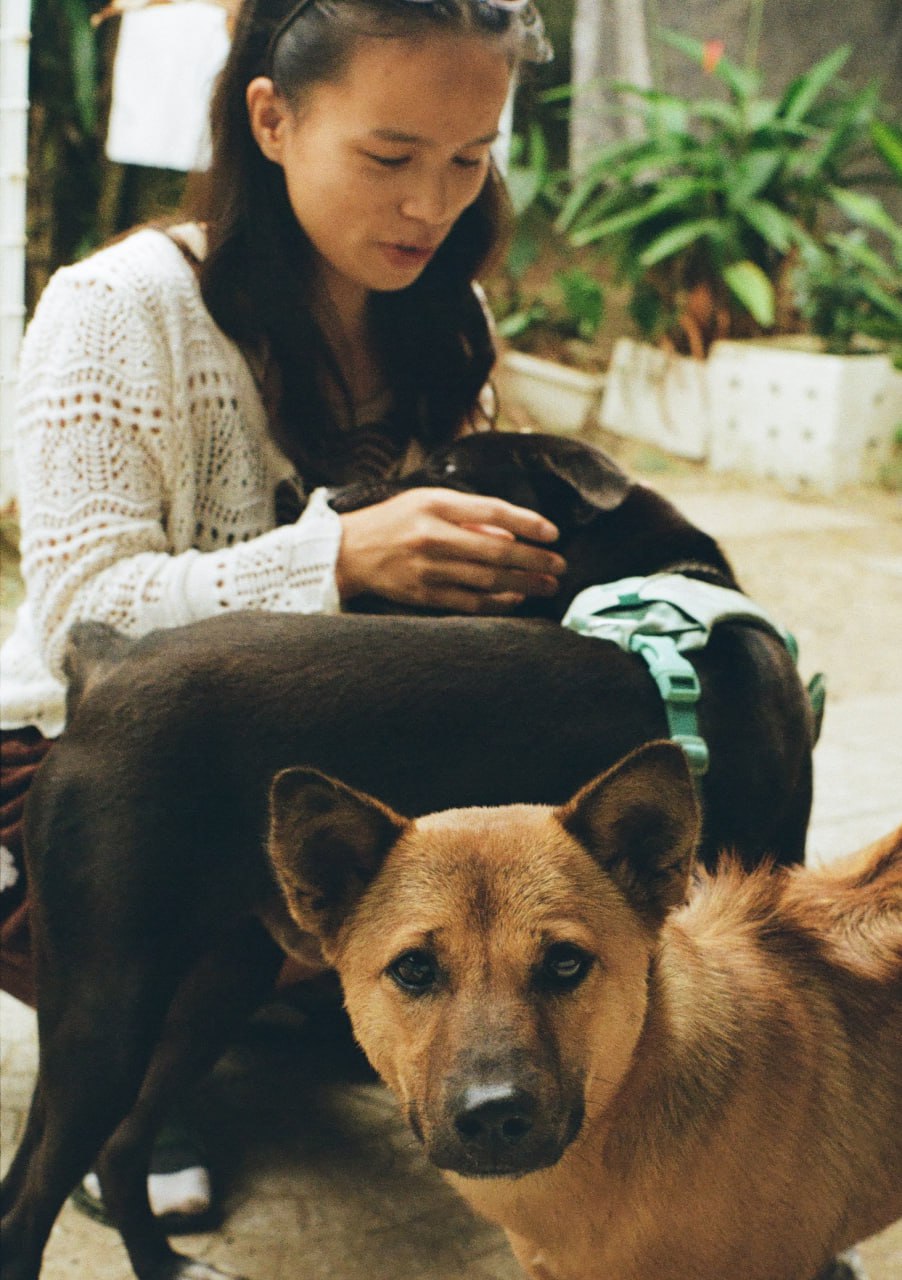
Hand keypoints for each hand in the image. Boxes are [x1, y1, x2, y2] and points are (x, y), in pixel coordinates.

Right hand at [335, 488, 565, 612]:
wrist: (347, 552)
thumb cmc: (393, 521)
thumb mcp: (427, 502)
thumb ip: (467, 514)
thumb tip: (510, 536)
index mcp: (435, 505)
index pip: (493, 512)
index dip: (528, 523)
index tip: (553, 533)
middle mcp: (432, 536)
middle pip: (496, 552)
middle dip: (534, 560)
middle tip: (560, 566)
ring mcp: (427, 569)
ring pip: (487, 580)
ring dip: (524, 584)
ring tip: (548, 585)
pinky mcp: (423, 595)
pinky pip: (470, 602)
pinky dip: (497, 603)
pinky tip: (517, 599)